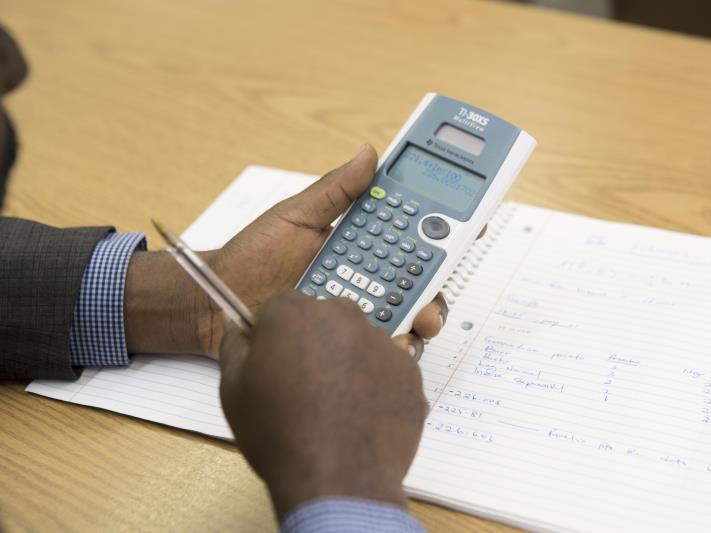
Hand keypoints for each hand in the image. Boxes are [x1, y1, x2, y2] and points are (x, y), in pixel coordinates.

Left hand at [124, 146, 447, 357]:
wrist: (214, 304)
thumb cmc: (250, 255)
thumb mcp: (293, 215)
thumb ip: (334, 190)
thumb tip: (369, 154)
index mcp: (359, 239)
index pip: (410, 230)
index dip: (443, 226)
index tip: (472, 223)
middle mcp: (365, 273)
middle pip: (420, 275)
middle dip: (436, 279)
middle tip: (436, 285)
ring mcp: (358, 307)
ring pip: (408, 311)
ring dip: (421, 315)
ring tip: (416, 320)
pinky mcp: (347, 339)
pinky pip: (381, 343)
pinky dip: (395, 344)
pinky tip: (393, 344)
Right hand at [219, 291, 427, 518]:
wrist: (338, 480)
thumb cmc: (277, 434)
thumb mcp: (233, 390)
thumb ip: (235, 346)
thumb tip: (241, 327)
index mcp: (295, 313)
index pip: (279, 309)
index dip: (273, 337)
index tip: (273, 366)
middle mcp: (343, 316)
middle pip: (324, 320)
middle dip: (314, 344)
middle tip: (305, 389)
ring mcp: (383, 343)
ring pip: (359, 344)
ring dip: (348, 363)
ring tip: (337, 409)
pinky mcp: (410, 372)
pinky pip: (387, 370)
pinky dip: (376, 386)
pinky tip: (362, 418)